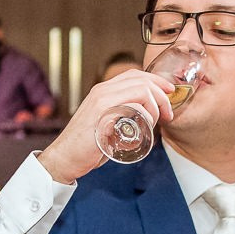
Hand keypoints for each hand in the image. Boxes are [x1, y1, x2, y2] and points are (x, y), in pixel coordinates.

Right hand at [38, 69, 174, 182]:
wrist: (64, 158)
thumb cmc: (86, 146)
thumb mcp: (105, 124)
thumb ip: (120, 117)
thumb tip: (142, 120)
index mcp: (103, 90)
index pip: (135, 74)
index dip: (156, 81)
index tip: (169, 94)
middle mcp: (102, 90)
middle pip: (142, 80)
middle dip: (162, 95)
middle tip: (167, 114)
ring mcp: (102, 101)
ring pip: (141, 90)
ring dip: (156, 105)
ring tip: (155, 122)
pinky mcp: (103, 115)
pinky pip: (133, 106)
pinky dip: (146, 115)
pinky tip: (145, 127)